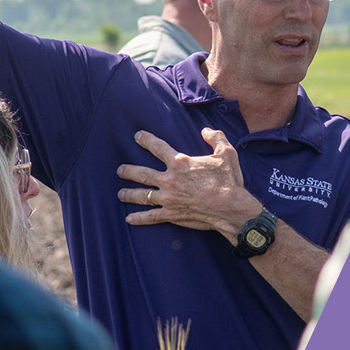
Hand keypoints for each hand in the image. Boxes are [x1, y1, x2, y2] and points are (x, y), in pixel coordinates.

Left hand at [118, 129, 261, 233]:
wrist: (230, 208)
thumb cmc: (229, 181)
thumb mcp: (226, 153)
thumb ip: (216, 137)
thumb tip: (205, 130)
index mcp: (180, 163)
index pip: (158, 147)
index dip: (146, 140)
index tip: (137, 136)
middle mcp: (170, 180)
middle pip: (143, 174)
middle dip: (129, 171)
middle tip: (120, 170)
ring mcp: (168, 198)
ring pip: (143, 195)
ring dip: (129, 194)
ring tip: (120, 194)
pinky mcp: (171, 214)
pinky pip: (151, 216)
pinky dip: (139, 218)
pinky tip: (129, 219)